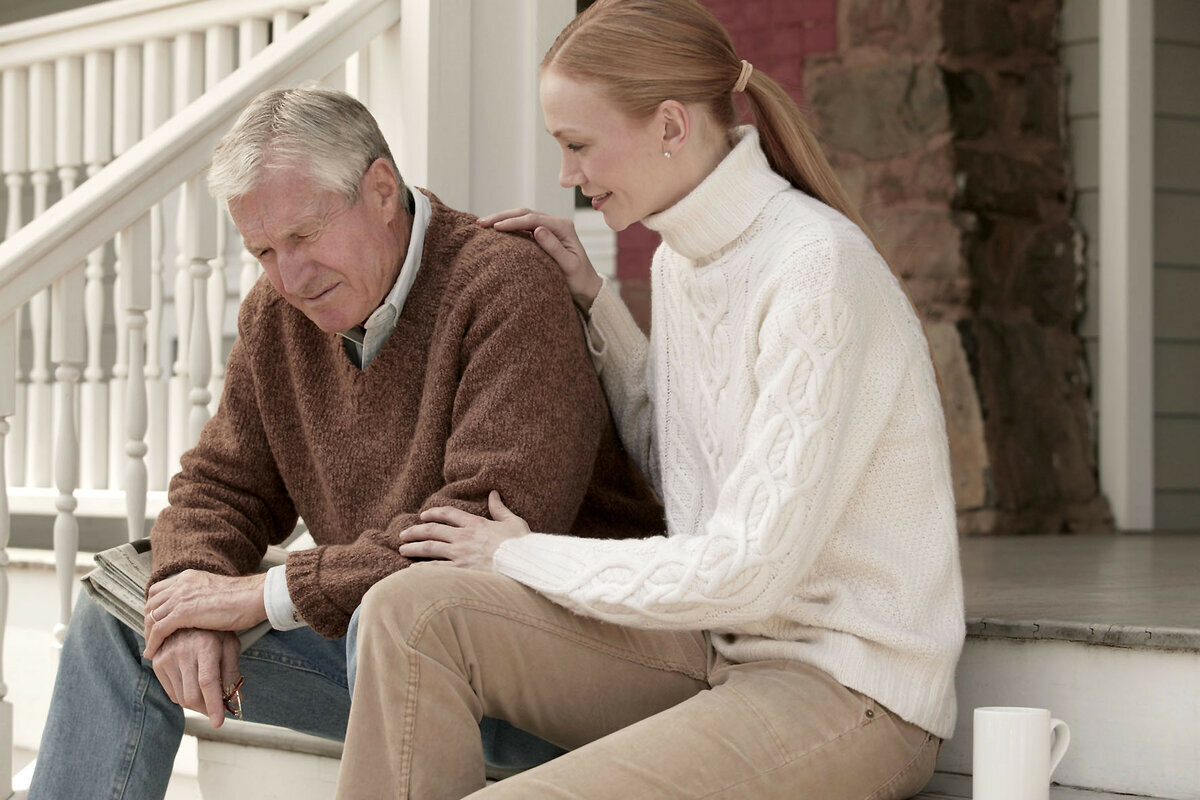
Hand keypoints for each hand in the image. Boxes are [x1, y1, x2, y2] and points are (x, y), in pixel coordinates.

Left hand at [143, 571, 266, 658]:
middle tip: (150, 638)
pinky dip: (152, 643)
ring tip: (151, 648)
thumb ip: (203, 598)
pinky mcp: (182, 613)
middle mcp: (181, 584)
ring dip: (148, 634)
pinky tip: (152, 653)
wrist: (254, 597)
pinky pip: (158, 630)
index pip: (158, 590)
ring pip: (151, 617)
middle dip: (147, 622)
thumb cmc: (244, 599)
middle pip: (151, 604)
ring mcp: (180, 597)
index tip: (156, 622)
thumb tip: (201, 611)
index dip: (154, 607)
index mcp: (189, 577)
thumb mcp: (216, 593)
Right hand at [150, 628, 241, 727]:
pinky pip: (172, 693)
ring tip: (209, 697)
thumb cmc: (215, 631)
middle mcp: (183, 651)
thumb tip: (236, 699)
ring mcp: (166, 657)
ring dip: (197, 705)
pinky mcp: (157, 663)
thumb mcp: (230, 645)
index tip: (219, 723)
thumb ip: (232, 672)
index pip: (208, 683)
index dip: (214, 706)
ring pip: (181, 697)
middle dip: (207, 709)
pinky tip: (195, 688)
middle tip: (217, 710)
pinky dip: (185, 697)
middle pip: (192, 696)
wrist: (187, 613)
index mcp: (205, 646)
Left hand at [398, 491, 530, 569]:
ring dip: (413, 547)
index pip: (448, 514)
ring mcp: (460, 555)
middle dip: (416, 531)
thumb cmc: (521, 546)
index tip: (423, 515)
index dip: (434, 513)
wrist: (524, 565)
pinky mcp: (460, 572)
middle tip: (404, 534)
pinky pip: (435, 569)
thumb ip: (500, 508)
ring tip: (402, 548)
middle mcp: (464, 537)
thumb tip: (494, 493)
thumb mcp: (513, 522)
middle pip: (432, 530)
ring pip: (429, 548)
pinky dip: (421, 568)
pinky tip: (412, 569)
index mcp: (476, 524)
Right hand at [477, 208, 602, 309]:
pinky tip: (494, 231)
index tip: (495, 227)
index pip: (533, 219)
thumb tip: (537, 229)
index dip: (513, 222)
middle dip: (502, 216)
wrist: (586, 287)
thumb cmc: (579, 279)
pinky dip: (508, 227)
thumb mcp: (568, 266)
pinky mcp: (543, 235)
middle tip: (481, 223)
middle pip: (525, 213)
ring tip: (482, 225)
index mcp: (563, 226)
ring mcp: (549, 228)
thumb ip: (554, 247)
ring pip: (522, 217)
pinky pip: (523, 227)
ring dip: (502, 219)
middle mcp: (556, 223)